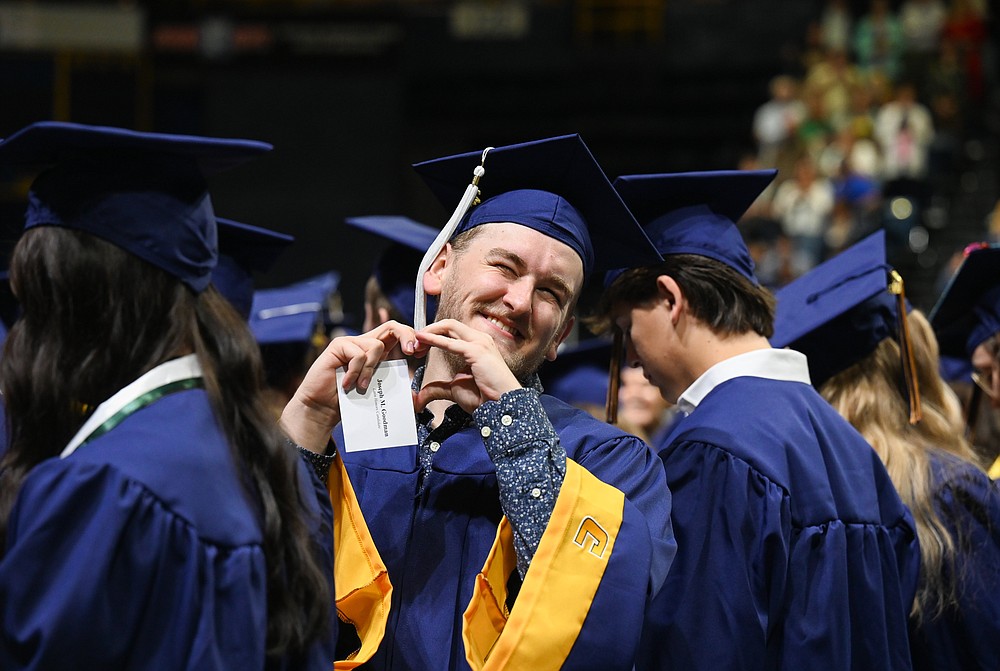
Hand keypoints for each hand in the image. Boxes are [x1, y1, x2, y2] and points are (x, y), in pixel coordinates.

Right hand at [280, 320, 426, 450]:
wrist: (323, 408)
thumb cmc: (350, 401)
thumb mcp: (378, 393)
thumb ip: (394, 389)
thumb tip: (417, 397)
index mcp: (378, 352)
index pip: (398, 334)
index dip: (412, 338)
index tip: (420, 352)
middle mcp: (366, 343)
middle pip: (392, 326)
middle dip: (406, 335)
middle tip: (410, 351)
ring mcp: (351, 342)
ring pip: (375, 345)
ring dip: (371, 369)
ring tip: (362, 385)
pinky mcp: (338, 345)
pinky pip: (358, 354)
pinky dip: (356, 372)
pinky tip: (347, 384)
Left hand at [413, 319, 520, 413]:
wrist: (501, 405)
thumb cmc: (485, 396)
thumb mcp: (455, 388)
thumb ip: (438, 388)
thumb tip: (422, 394)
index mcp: (478, 344)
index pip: (452, 330)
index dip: (433, 335)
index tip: (420, 348)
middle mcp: (480, 339)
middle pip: (449, 324)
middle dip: (429, 330)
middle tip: (414, 344)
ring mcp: (480, 343)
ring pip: (449, 326)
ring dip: (429, 332)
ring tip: (416, 341)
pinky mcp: (476, 351)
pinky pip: (450, 342)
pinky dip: (433, 339)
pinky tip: (422, 339)